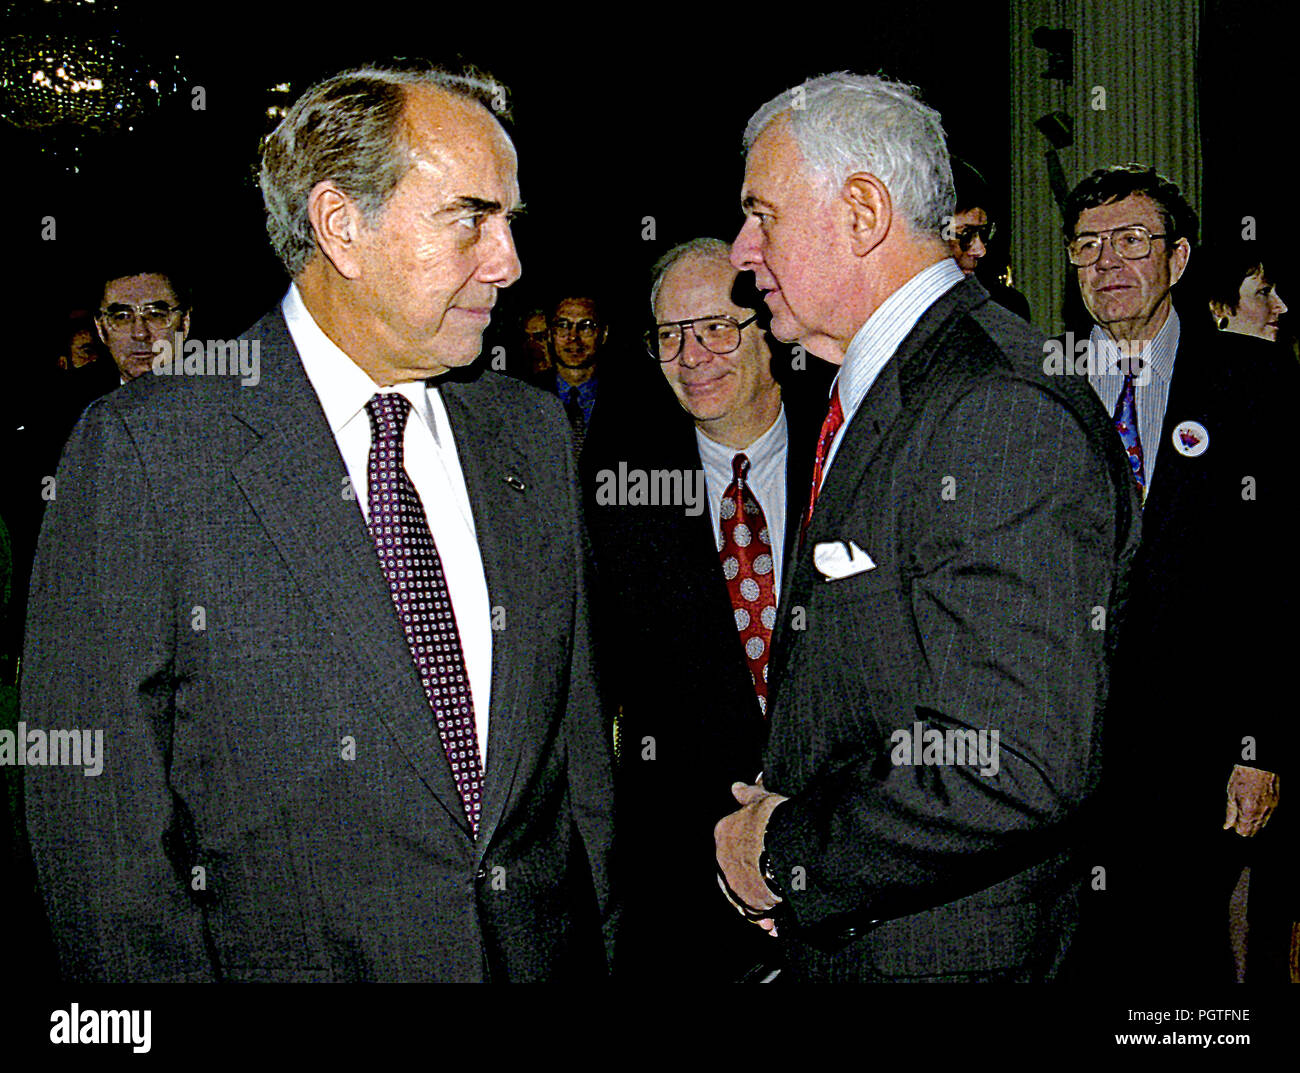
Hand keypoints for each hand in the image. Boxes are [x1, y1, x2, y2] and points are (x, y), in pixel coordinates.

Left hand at [714, 779, 787, 928]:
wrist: (783, 843)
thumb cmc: (773, 818)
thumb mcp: (761, 800)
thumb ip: (748, 795)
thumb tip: (736, 787)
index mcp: (724, 833)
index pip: (733, 842)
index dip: (750, 848)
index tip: (763, 851)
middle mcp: (724, 860)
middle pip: (737, 870)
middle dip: (753, 875)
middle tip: (773, 876)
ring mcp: (735, 883)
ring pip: (745, 894)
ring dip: (759, 898)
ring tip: (777, 900)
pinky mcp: (750, 903)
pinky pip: (757, 912)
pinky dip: (766, 916)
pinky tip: (776, 921)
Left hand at [1223, 765, 1278, 836]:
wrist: (1258, 766)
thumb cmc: (1242, 778)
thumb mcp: (1231, 795)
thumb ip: (1230, 812)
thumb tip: (1227, 826)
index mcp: (1248, 811)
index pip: (1245, 831)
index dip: (1237, 829)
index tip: (1233, 822)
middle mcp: (1261, 813)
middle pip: (1254, 830)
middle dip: (1245, 827)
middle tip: (1237, 817)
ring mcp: (1270, 808)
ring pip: (1262, 824)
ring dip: (1253, 822)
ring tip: (1245, 810)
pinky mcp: (1275, 803)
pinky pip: (1268, 816)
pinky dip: (1260, 815)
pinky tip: (1254, 807)